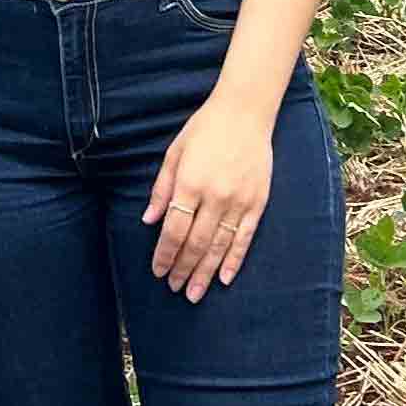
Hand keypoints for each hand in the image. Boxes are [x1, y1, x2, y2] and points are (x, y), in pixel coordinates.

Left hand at [141, 90, 272, 301]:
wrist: (245, 112)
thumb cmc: (204, 129)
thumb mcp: (174, 152)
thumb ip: (162, 188)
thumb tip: (149, 220)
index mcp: (190, 183)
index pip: (174, 230)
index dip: (165, 254)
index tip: (157, 270)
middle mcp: (215, 196)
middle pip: (195, 243)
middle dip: (183, 269)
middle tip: (173, 288)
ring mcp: (239, 202)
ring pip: (219, 246)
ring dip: (205, 273)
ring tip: (194, 293)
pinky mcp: (257, 203)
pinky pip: (244, 238)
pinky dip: (233, 260)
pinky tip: (224, 278)